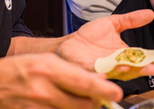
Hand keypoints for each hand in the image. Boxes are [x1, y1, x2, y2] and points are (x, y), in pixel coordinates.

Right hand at [0, 53, 121, 108]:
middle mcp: (44, 91)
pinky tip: (64, 105)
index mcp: (50, 71)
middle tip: (99, 98)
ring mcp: (37, 108)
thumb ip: (74, 71)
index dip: (103, 90)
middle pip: (82, 104)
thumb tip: (100, 79)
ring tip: (79, 100)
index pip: (83, 83)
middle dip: (96, 103)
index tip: (117, 94)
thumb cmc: (23, 69)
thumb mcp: (49, 62)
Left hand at [57, 9, 153, 80]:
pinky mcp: (88, 70)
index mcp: (124, 53)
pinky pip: (96, 73)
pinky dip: (102, 74)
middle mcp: (116, 63)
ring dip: (130, 72)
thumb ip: (131, 20)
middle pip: (135, 68)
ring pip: (119, 73)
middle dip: (147, 68)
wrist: (69, 42)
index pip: (143, 57)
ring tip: (140, 69)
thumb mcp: (114, 23)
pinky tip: (110, 72)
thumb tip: (151, 13)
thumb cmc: (91, 35)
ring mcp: (103, 68)